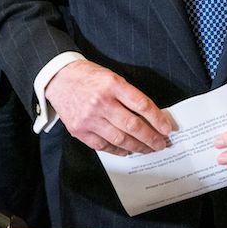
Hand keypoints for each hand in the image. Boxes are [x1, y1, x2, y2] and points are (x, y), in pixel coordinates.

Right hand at [44, 60, 173, 155]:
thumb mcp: (112, 77)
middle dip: (151, 138)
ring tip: (148, 149)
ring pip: (120, 139)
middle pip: (133, 125)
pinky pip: (103, 146)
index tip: (167, 128)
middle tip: (161, 144)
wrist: (59, 78)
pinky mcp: (79, 131)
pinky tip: (128, 150)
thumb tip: (151, 116)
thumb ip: (129, 95)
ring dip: (138, 147)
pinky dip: (118, 150)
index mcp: (113, 85)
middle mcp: (101, 102)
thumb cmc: (89, 77)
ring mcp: (89, 118)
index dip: (158, 119)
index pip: (142, 105)